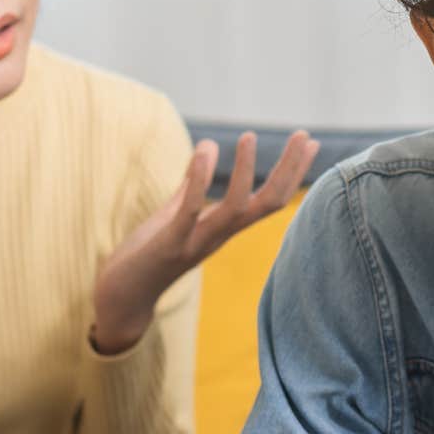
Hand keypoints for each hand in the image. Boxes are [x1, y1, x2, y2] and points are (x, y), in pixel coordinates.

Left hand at [90, 129, 318, 354]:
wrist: (121, 297)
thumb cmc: (148, 255)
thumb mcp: (174, 214)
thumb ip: (190, 186)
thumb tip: (207, 148)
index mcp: (224, 228)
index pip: (270, 200)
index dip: (294, 173)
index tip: (313, 143)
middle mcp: (219, 237)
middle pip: (267, 205)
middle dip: (289, 171)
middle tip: (305, 136)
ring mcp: (196, 242)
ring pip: (235, 209)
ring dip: (244, 172)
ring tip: (249, 136)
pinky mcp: (170, 245)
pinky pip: (190, 211)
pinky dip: (199, 180)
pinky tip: (205, 150)